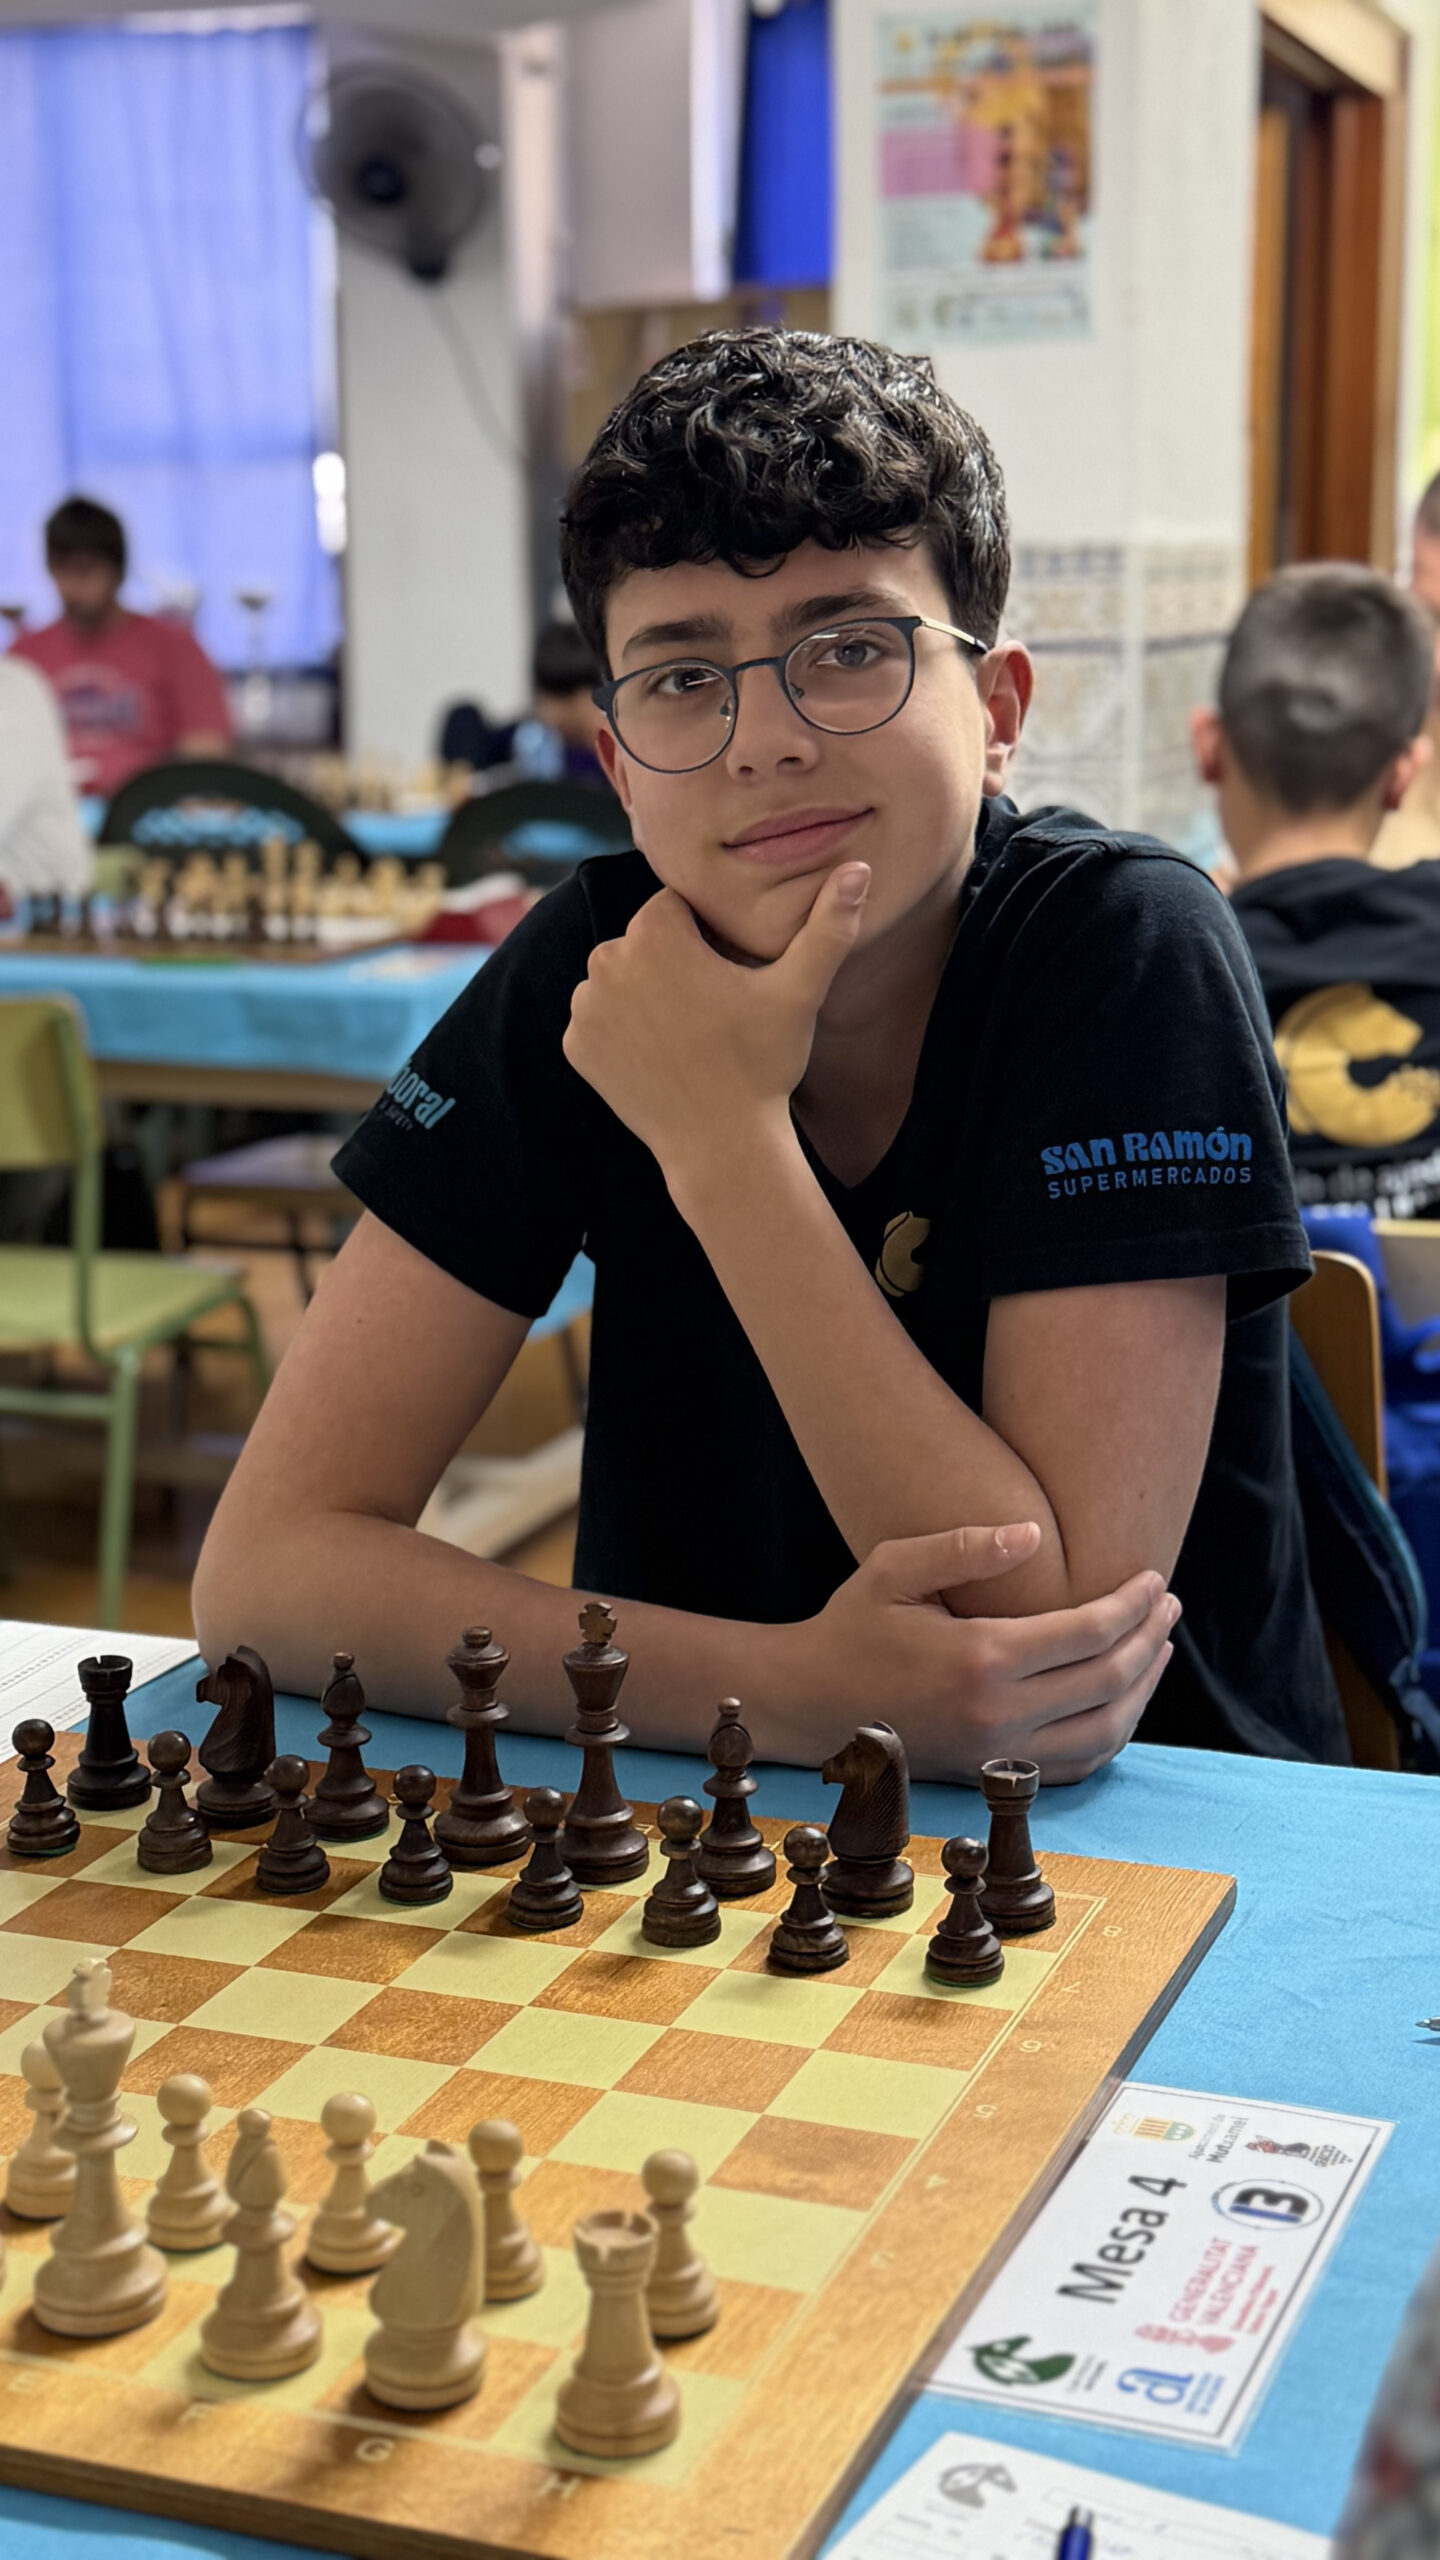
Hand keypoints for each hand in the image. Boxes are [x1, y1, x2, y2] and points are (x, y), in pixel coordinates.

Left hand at [562, 866, 869, 1181]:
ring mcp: (586, 1007)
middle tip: (710, 1006)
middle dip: (671, 962)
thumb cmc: (763, 1065)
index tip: (727, 970)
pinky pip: (599, 1020)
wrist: (722, 1146)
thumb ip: (827, 926)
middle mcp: (607, 961)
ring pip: (618, 979)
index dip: (705, 935)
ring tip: (686, 1030)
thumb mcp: (799, 991)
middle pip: (643, 942)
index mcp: (654, 933)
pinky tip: (659, 1053)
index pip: (675, 907)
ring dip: (644, 993)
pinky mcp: (576, 1046)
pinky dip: (622, 1031)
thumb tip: (858, 867)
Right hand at [780, 1523, 1177, 1784]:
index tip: (1154, 1578)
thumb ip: (966, 1547)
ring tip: (1159, 1648)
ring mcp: (998, 1754)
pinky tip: (1122, 1700)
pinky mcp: (992, 1775)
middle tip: (1167, 1606)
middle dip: (1150, 1639)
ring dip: (1143, 1689)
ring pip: (1105, 1731)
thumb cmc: (850, 1627)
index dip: (1132, 1604)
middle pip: (1110, 1680)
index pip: (1090, 1632)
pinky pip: (1077, 1765)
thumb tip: (1033, 1532)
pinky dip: (1113, 1733)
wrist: (808, 1704)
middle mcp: (998, 1716)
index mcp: (981, 1659)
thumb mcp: (894, 1569)